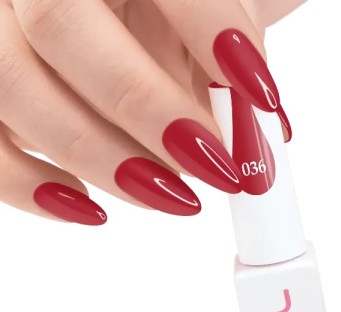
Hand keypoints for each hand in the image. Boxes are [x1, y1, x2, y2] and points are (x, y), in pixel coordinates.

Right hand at [0, 0, 303, 224]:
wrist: (114, 4)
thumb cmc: (172, 6)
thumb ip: (236, 39)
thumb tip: (259, 132)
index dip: (211, 27)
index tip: (262, 95)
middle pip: (59, 26)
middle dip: (147, 108)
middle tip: (218, 167)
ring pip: (11, 86)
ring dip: (100, 157)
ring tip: (175, 198)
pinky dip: (27, 185)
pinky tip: (88, 207)